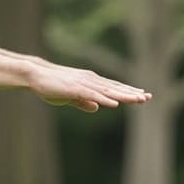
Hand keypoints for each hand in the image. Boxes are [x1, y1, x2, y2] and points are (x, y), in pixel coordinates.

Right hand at [28, 63, 150, 112]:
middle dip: (132, 93)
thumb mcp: (70, 97)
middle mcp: (90, 80)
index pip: (113, 87)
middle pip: (115, 88)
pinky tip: (114, 104)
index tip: (143, 95)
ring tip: (138, 99)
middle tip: (148, 97)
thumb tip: (96, 108)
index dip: (128, 91)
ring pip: (107, 91)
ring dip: (123, 96)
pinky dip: (104, 99)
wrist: (35, 75)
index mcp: (90, 82)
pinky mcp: (75, 89)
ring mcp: (83, 84)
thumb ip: (83, 102)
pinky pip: (92, 95)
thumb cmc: (51, 86)